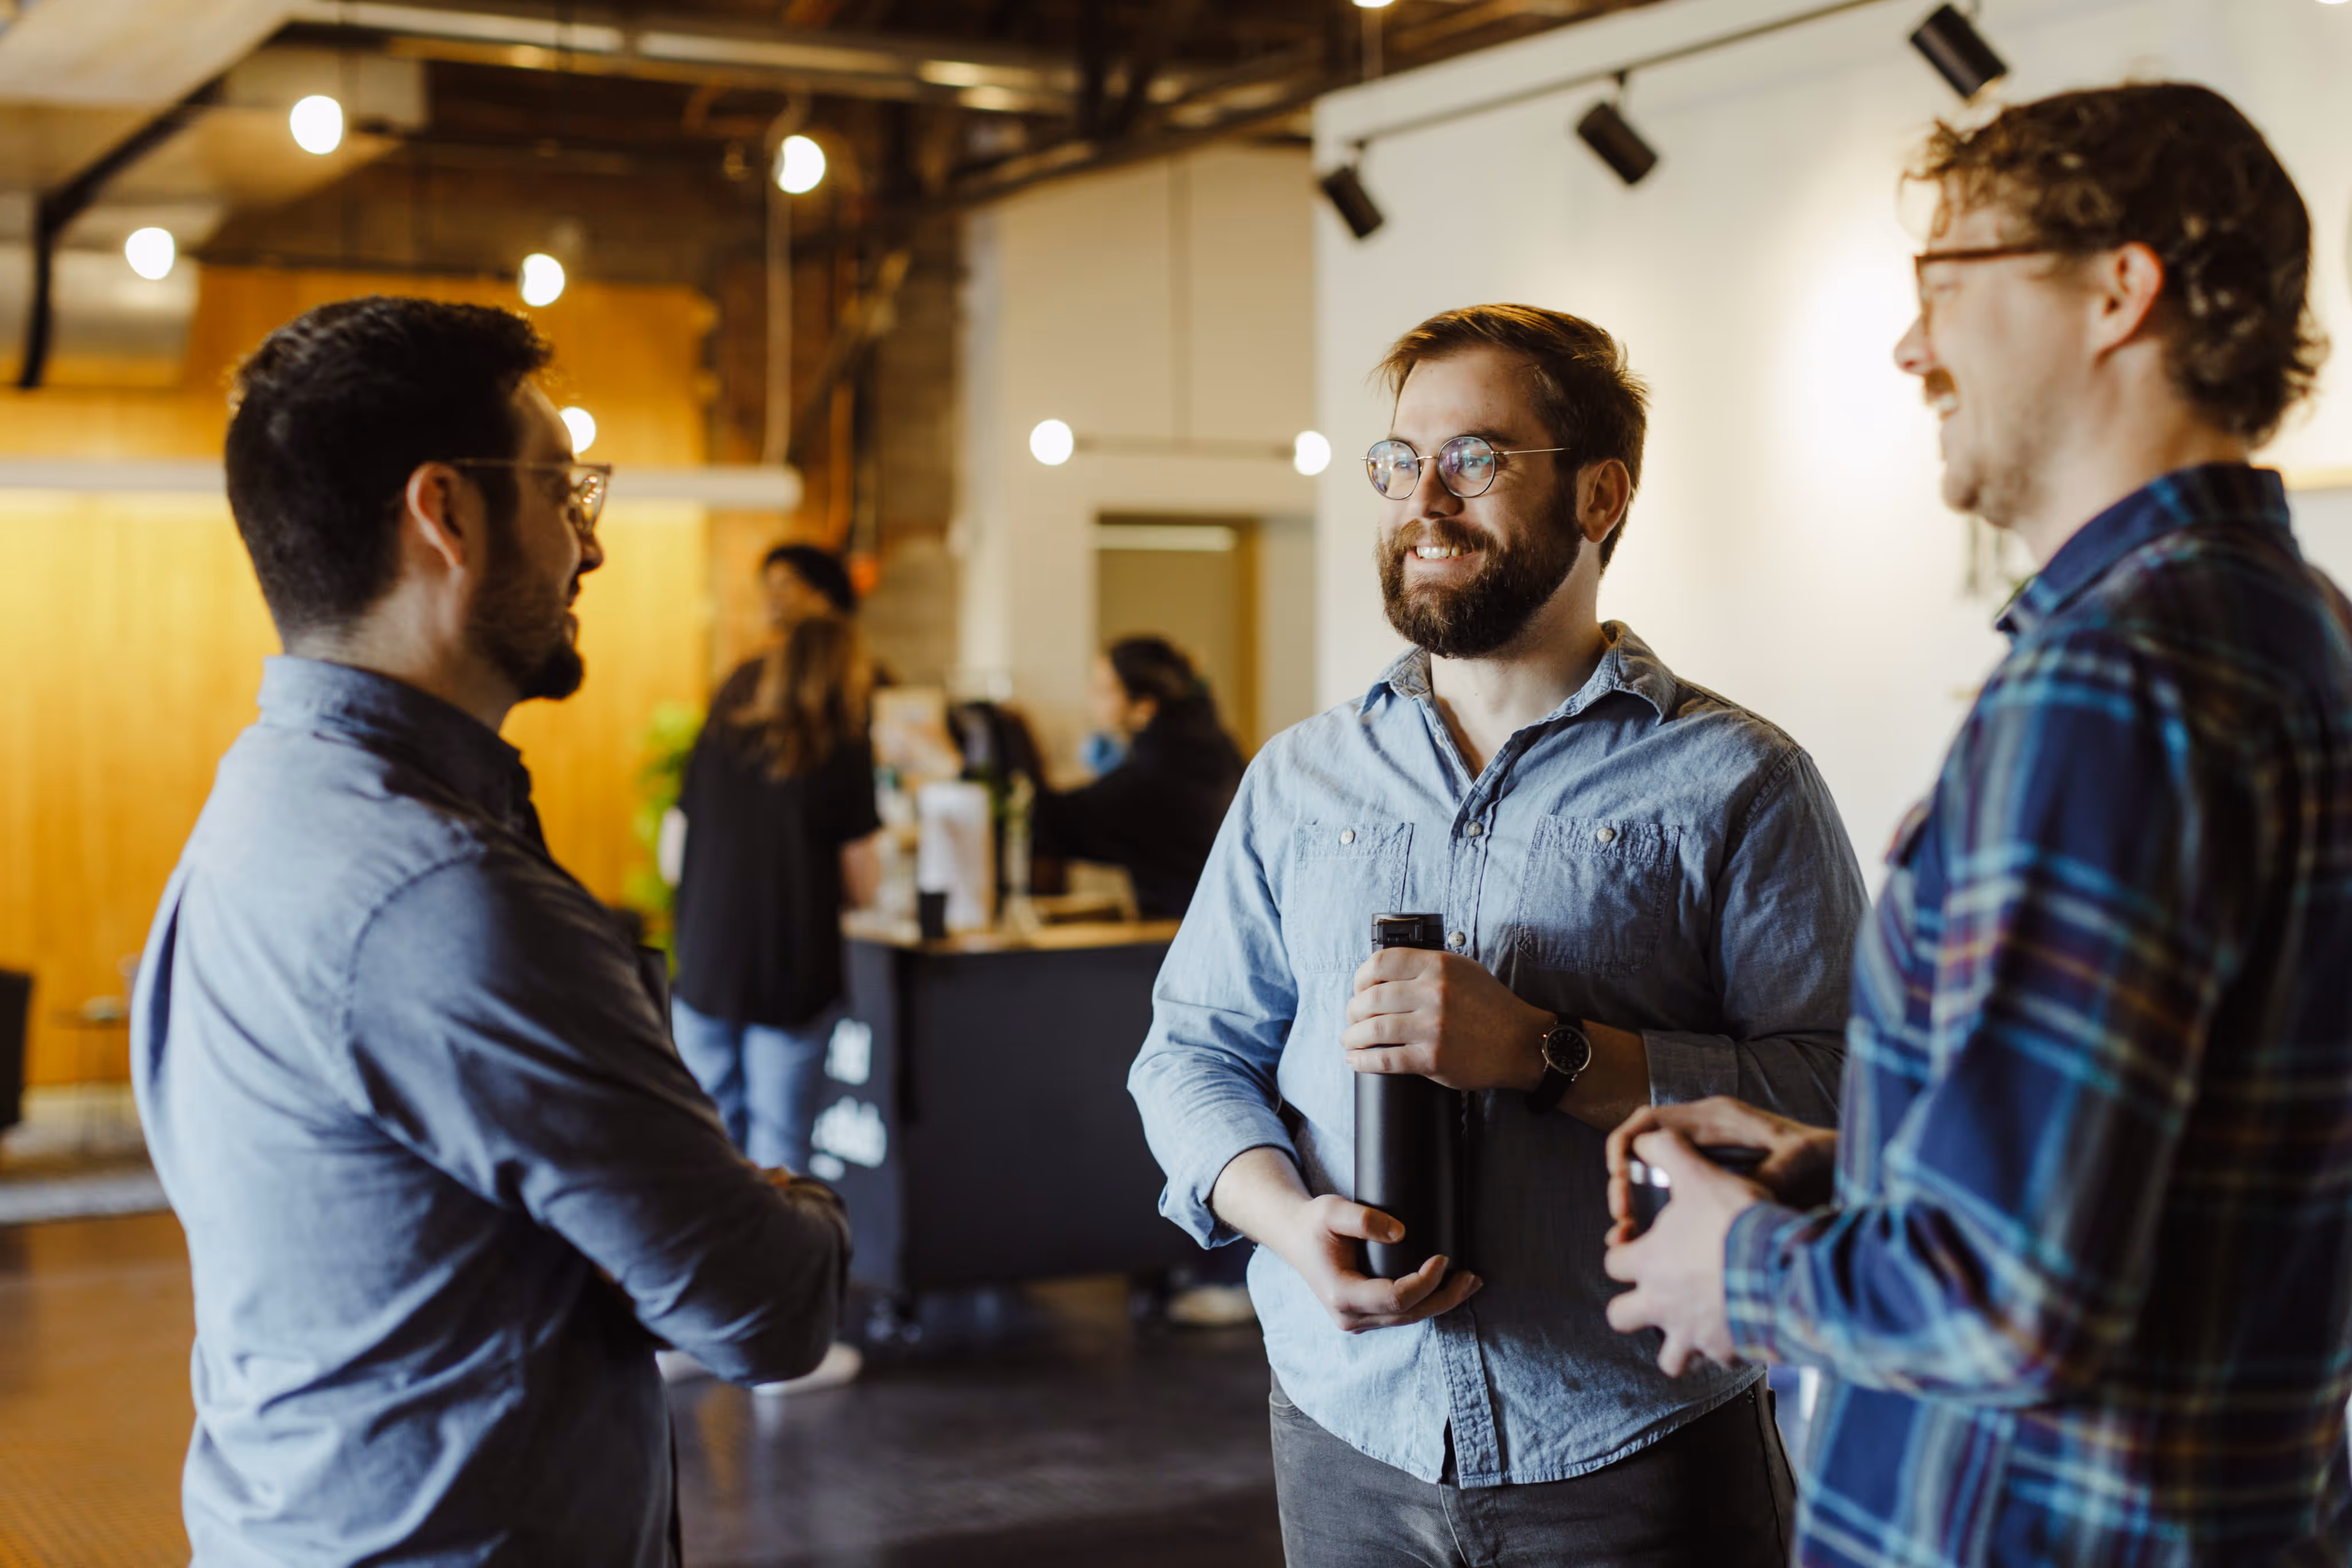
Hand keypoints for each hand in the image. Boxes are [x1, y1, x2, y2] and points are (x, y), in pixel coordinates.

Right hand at [1276, 1193, 1483, 1333]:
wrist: (1294, 1237)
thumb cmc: (1313, 1222)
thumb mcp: (1331, 1209)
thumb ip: (1363, 1219)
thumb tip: (1401, 1233)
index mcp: (1341, 1295)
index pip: (1395, 1299)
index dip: (1425, 1282)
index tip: (1443, 1258)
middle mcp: (1349, 1317)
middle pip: (1408, 1315)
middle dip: (1444, 1297)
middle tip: (1471, 1276)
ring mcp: (1357, 1321)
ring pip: (1409, 1320)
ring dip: (1441, 1303)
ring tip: (1470, 1282)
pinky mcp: (1365, 1317)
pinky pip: (1402, 1316)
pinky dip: (1427, 1303)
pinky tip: (1448, 1289)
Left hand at [1343, 947, 1551, 1092]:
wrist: (1522, 1044)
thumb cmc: (1492, 1007)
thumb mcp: (1464, 971)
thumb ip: (1427, 967)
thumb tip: (1382, 976)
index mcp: (1439, 966)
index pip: (1381, 962)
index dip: (1360, 977)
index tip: (1358, 989)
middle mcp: (1434, 993)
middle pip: (1371, 998)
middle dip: (1353, 1011)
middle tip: (1352, 1019)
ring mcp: (1433, 1027)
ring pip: (1373, 1029)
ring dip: (1353, 1037)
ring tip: (1349, 1040)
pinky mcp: (1433, 1058)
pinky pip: (1386, 1059)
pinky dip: (1363, 1061)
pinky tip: (1355, 1060)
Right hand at [1602, 1097, 1835, 1230]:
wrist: (1847, 1168)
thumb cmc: (1826, 1157)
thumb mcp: (1803, 1159)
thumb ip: (1773, 1170)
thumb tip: (1745, 1192)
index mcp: (1716, 1118)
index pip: (1650, 1121)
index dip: (1625, 1148)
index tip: (1618, 1181)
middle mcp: (1704, 1134)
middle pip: (1642, 1150)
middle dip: (1622, 1183)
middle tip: (1622, 1220)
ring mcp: (1708, 1158)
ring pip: (1653, 1175)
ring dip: (1635, 1203)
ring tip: (1629, 1236)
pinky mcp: (1714, 1183)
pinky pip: (1673, 1193)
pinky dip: (1657, 1216)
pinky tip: (1657, 1243)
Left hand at [1602, 1129, 1759, 1374]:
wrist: (1783, 1271)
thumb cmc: (1736, 1223)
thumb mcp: (1699, 1175)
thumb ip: (1668, 1151)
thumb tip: (1645, 1138)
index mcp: (1649, 1264)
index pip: (1614, 1261)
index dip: (1623, 1248)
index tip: (1637, 1240)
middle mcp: (1663, 1305)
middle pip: (1621, 1317)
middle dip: (1634, 1308)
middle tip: (1657, 1294)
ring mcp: (1695, 1335)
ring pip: (1669, 1359)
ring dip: (1678, 1346)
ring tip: (1695, 1327)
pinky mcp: (1729, 1354)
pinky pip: (1719, 1363)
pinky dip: (1725, 1352)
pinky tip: (1739, 1333)